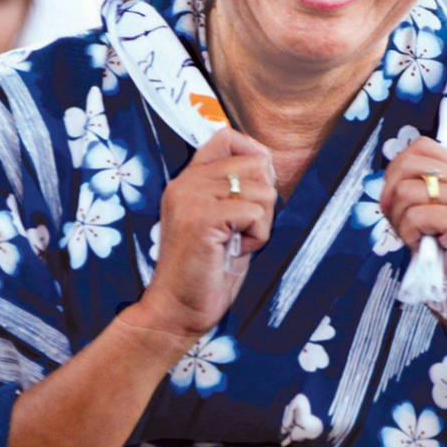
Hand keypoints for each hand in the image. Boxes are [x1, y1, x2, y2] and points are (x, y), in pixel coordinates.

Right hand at [126, 128, 276, 340]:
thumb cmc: (207, 270)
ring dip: (262, 223)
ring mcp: (191, 198)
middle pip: (257, 164)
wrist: (177, 309)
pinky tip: (235, 251)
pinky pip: (256, 214)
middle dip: (264, 200)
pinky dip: (257, 237)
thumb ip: (237, 190)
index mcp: (189, 180)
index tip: (256, 188)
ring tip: (236, 242)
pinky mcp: (202, 219)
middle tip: (243, 229)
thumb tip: (268, 164)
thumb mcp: (223, 221)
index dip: (254, 154)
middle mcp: (187, 182)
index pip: (227, 137)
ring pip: (262, 190)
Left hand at [380, 138, 446, 366]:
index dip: (398, 169)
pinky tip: (423, 249)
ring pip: (407, 190)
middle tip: (398, 222)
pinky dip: (409, 235)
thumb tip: (388, 176)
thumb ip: (423, 194)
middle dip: (391, 192)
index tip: (395, 200)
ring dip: (400, 220)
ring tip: (416, 240)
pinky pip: (414, 215)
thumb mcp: (437, 222)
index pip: (423, 147)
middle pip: (411, 161)